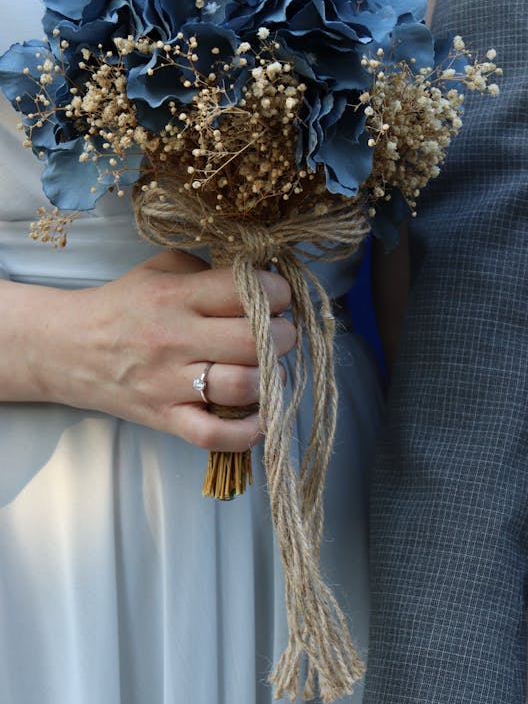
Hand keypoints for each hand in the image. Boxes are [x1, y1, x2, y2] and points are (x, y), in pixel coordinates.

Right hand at [32, 250, 294, 446]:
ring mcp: (170, 383)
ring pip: (243, 385)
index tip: (278, 296)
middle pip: (255, 340)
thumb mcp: (161, 269)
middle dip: (283, 335)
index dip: (277, 291)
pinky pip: (214, 435)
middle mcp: (175, 338)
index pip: (246, 290)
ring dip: (270, 378)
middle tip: (280, 334)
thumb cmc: (124, 305)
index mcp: (176, 295)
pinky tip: (259, 417)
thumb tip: (260, 277)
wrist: (67, 348)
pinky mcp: (165, 418)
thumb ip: (208, 268)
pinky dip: (247, 431)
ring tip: (268, 370)